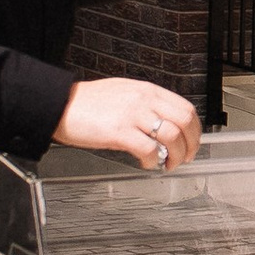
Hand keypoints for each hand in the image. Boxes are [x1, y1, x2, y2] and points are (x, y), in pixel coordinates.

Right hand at [55, 76, 204, 169]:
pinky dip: (153, 160)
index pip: (185, 108)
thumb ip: (145, 104)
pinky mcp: (119, 131)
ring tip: (167, 164)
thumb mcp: (123, 92)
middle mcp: (143, 99)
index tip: (192, 143)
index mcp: (147, 90)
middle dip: (191, 144)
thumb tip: (163, 122)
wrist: (60, 104)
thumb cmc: (87, 102)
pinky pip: (148, 149)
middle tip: (186, 157)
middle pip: (185, 121)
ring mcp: (132, 114)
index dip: (195, 130)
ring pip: (171, 136)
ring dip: (175, 155)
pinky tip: (147, 164)